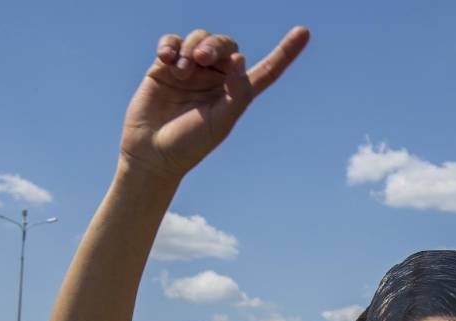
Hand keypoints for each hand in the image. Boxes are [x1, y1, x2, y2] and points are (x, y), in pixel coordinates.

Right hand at [119, 26, 308, 181]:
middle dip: (215, 45)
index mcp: (236, 93)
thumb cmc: (190, 144)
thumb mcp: (221, 122)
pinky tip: (167, 58)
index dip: (285, 52)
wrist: (151, 153)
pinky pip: (172, 42)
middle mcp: (216, 79)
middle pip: (225, 45)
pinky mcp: (164, 67)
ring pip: (199, 38)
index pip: (267, 70)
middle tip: (202, 58)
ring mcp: (191, 70)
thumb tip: (239, 59)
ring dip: (193, 47)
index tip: (304, 32)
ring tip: (182, 69)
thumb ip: (236, 92)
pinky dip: (171, 45)